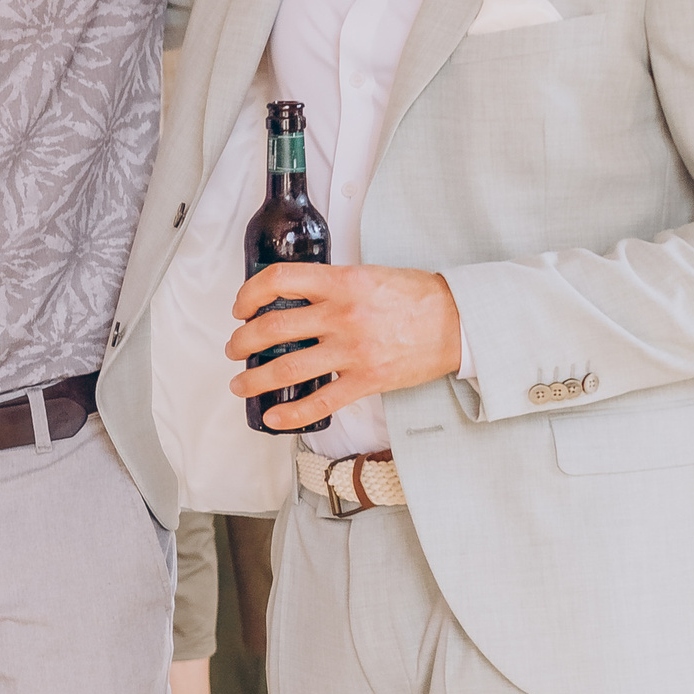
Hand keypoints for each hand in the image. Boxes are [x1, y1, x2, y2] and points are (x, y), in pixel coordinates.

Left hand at [227, 261, 461, 430]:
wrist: (458, 322)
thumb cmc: (418, 297)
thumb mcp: (370, 275)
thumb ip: (334, 285)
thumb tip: (299, 297)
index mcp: (342, 282)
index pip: (280, 280)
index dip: (251, 293)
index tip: (241, 306)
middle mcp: (343, 315)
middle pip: (274, 327)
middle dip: (244, 340)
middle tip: (235, 347)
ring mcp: (353, 350)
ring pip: (288, 367)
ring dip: (256, 379)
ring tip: (241, 383)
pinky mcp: (367, 380)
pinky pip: (321, 402)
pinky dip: (292, 414)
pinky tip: (274, 418)